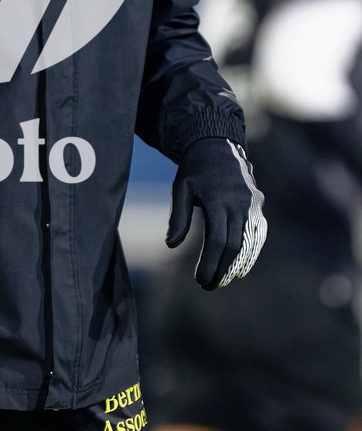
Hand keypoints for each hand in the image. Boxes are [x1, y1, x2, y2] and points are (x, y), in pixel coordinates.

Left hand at [166, 137, 266, 290]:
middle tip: (209, 286)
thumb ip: (179, 216)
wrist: (219, 144)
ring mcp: (252, 204)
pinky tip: (240, 267)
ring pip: (249, 243)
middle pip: (235, 245)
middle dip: (222, 269)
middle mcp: (239, 203)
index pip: (218, 239)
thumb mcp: (182, 186)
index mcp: (218, 199)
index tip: (200, 280)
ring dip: (237, 265)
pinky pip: (257, 234)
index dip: (210, 263)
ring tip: (223, 280)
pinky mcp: (258, 205)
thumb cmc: (195, 168)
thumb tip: (171, 245)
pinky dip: (250, 252)